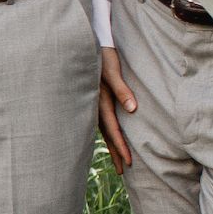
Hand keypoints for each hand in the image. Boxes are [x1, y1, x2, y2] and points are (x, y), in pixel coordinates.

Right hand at [95, 46, 137, 168]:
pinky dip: (104, 131)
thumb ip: (122, 89)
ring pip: (101, 128)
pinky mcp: (91, 97)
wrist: (79, 42)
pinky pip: (98, 119)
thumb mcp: (112, 69)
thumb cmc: (99, 53)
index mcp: (99, 101)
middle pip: (106, 134)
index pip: (113, 130)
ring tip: (117, 159)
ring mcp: (90, 102)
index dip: (120, 147)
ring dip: (110, 144)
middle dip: (115, 152)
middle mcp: (93, 105)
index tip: (128, 163)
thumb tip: (133, 109)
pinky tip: (106, 135)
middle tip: (123, 171)